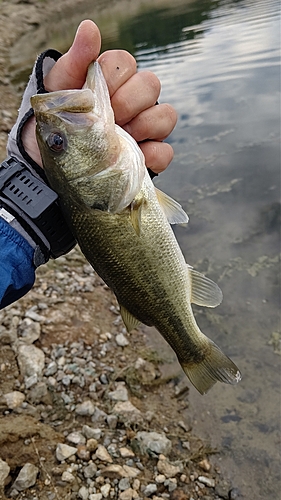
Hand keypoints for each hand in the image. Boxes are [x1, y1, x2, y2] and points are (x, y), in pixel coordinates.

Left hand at [22, 20, 176, 173]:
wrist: (49, 166)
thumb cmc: (56, 125)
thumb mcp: (58, 92)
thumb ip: (76, 61)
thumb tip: (90, 27)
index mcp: (112, 81)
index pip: (125, 62)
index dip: (112, 77)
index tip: (93, 94)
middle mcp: (133, 101)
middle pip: (151, 84)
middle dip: (128, 101)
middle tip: (108, 117)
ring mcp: (144, 129)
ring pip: (166, 115)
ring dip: (144, 125)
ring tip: (120, 139)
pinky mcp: (149, 157)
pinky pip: (165, 152)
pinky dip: (153, 155)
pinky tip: (132, 157)